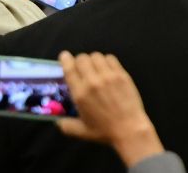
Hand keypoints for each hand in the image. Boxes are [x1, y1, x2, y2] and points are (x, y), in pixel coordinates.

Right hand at [57, 51, 163, 167]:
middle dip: (79, 61)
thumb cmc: (104, 131)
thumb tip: (57, 121)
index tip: (64, 57)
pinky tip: (107, 69)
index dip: (65, 59)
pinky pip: (110, 58)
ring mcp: (108, 76)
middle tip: (82, 68)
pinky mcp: (121, 75)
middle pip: (82, 58)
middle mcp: (92, 81)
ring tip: (96, 68)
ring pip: (96, 56)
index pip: (69, 68)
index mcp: (80, 93)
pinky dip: (106, 61)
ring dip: (93, 60)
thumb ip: (66, 126)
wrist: (130, 130)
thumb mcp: (81, 131)